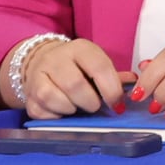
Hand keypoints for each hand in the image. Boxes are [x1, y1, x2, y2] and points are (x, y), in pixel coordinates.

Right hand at [2, 36, 126, 116]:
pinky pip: (43, 111)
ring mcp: (38, 76)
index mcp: (79, 48)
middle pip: (75, 85)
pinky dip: (57, 116)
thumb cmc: (77, 67)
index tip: (118, 105)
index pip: (99, 67)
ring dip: (72, 109)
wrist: (40, 62)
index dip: (112, 90)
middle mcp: (56, 59)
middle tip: (96, 107)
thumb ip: (114, 77)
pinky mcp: (29, 96)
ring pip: (55, 98)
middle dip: (90, 102)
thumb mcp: (95, 64)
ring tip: (78, 107)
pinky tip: (63, 111)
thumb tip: (136, 85)